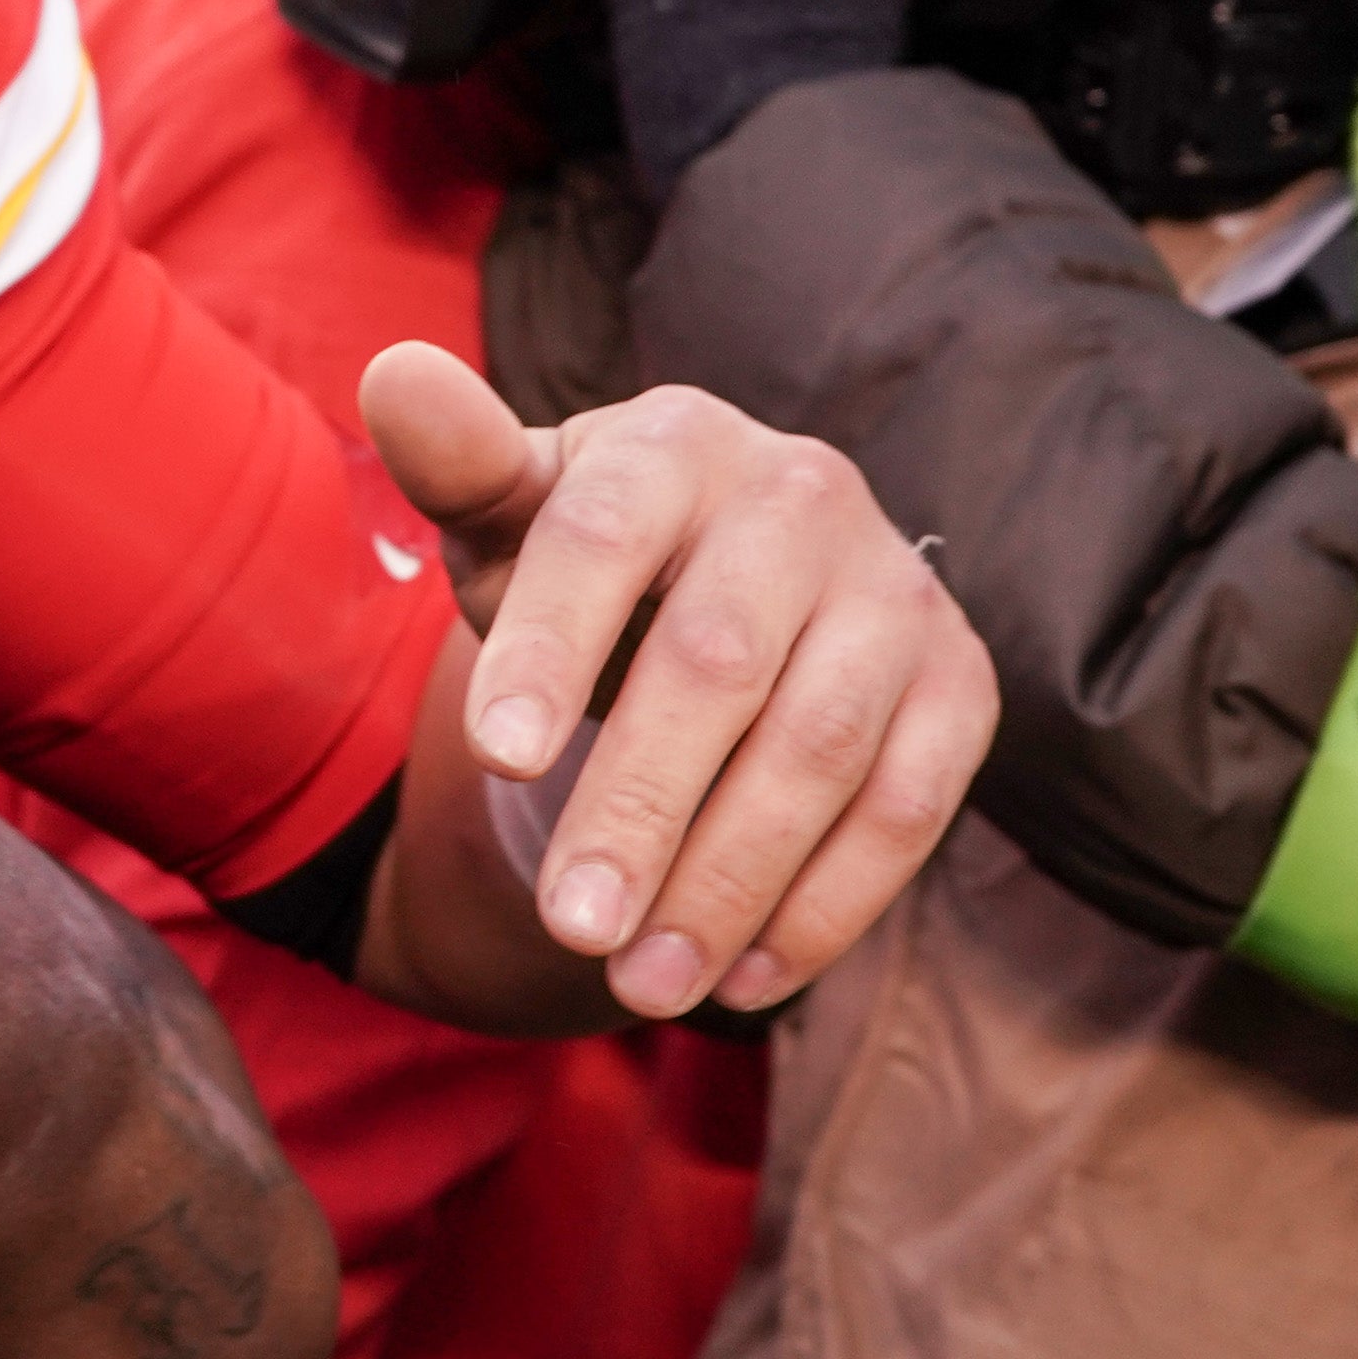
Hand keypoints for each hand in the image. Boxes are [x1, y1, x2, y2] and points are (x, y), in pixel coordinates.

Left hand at [368, 344, 995, 1017]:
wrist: (727, 569)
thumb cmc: (586, 550)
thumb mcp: (511, 509)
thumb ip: (454, 462)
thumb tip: (394, 374)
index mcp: (673, 444)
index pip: (600, 541)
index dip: (550, 646)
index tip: (496, 758)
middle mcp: (802, 499)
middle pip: (716, 663)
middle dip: (639, 806)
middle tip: (568, 927)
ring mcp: (895, 593)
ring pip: (821, 750)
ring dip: (730, 880)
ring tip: (642, 984)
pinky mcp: (963, 683)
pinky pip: (908, 807)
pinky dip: (825, 904)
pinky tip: (738, 977)